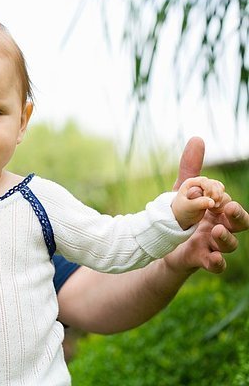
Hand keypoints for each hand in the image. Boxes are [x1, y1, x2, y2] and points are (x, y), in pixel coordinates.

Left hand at [165, 137, 248, 273]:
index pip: (232, 205)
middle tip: (229, 209)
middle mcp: (221, 227)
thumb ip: (191, 169)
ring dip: (227, 239)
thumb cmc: (180, 214)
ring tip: (215, 231)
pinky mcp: (202, 258)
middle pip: (240, 224)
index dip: (228, 202)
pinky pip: (217, 265)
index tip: (218, 198)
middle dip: (239, 217)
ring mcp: (213, 244)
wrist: (162, 243)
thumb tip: (197, 138)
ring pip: (230, 245)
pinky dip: (217, 263)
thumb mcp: (183, 192)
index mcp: (219, 211)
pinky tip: (212, 258)